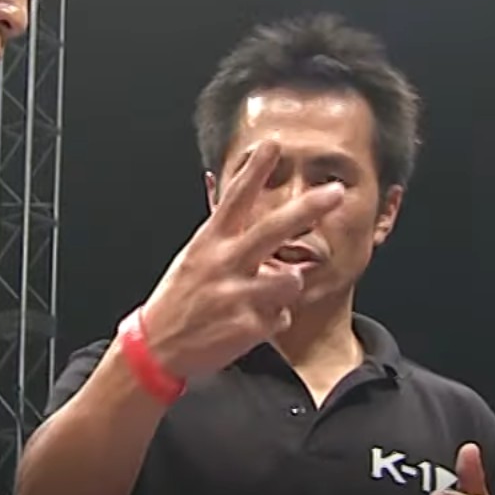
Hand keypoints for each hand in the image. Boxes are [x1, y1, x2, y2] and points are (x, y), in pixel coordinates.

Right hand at [135, 140, 347, 381]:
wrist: (158, 348)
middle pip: (272, 230)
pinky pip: (282, 317)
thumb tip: (234, 195)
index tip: (273, 145)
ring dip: (287, 286)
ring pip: (291, 280)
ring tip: (265, 294)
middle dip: (307, 208)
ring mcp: (236, 296)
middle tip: (335, 192)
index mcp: (209, 243)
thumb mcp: (194, 257)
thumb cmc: (180, 298)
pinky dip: (272, 319)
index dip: (254, 171)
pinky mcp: (247, 327)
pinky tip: (249, 322)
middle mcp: (223, 264)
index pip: (234, 199)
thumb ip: (223, 233)